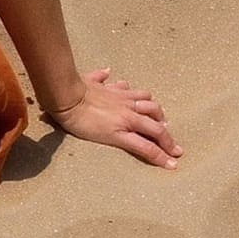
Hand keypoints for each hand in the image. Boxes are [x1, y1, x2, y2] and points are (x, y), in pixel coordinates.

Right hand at [44, 67, 179, 167]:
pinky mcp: (120, 135)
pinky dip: (158, 156)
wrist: (68, 99)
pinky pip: (145, 147)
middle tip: (168, 134)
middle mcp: (129, 105)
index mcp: (121, 94)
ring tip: (170, 150)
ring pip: (156, 128)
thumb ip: (100, 77)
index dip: (153, 109)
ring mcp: (127, 120)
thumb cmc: (75, 89)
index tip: (159, 119)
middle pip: (156, 112)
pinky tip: (167, 165)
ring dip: (166, 139)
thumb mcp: (90, 79)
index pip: (144, 98)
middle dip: (164, 124)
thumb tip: (106, 72)